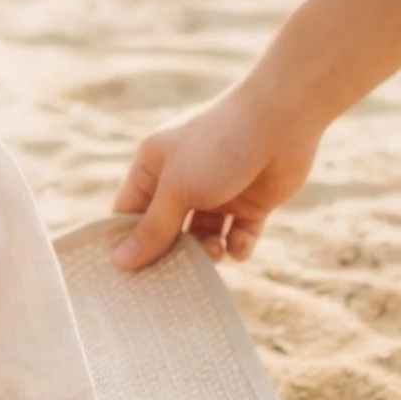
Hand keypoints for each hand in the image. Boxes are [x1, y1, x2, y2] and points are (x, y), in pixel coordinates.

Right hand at [109, 75, 320, 269]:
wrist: (281, 121)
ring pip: (202, 237)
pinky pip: (237, 235)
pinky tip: (240, 242)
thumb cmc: (218, 147)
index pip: (130, 212)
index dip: (127, 243)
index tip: (127, 277)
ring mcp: (218, 192)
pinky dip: (239, 244)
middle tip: (174, 278)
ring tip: (215, 250)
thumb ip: (152, 228)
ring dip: (208, 250)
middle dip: (171, 253)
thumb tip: (120, 261)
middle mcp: (183, 179)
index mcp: (155, 166)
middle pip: (167, 230)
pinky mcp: (250, 203)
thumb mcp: (177, 188)